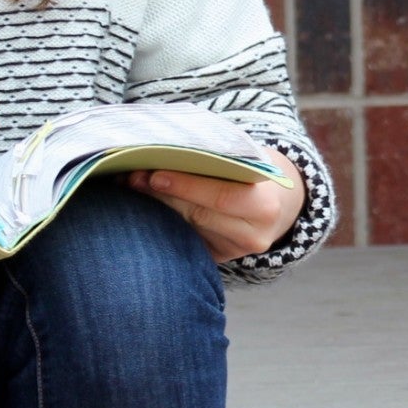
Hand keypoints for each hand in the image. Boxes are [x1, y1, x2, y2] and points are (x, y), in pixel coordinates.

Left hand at [126, 146, 304, 262]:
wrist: (274, 204)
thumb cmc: (253, 174)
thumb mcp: (247, 162)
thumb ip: (216, 157)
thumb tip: (165, 149)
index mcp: (265, 207)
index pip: (222, 197)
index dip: (187, 186)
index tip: (155, 174)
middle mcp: (252, 236)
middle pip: (198, 215)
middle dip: (163, 195)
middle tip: (133, 177)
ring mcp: (233, 251)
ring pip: (186, 228)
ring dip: (157, 207)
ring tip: (133, 187)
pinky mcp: (217, 258)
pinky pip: (184, 240)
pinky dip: (162, 221)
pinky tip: (143, 206)